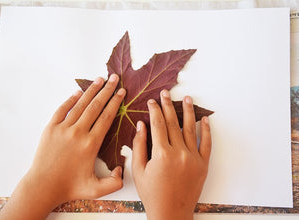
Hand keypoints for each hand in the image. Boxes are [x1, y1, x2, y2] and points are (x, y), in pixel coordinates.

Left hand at [0, 74, 124, 219]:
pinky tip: (78, 92)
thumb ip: (114, 182)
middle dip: (107, 90)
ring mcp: (63, 129)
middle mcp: (78, 132)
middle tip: (114, 78)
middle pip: (96, 106)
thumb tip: (122, 169)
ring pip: (80, 105)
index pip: (107, 117)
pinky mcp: (51, 128)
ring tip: (100, 79)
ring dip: (91, 91)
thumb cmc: (70, 187)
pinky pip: (62, 109)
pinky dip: (70, 99)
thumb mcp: (96, 189)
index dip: (115, 102)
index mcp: (91, 144)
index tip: (121, 92)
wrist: (43, 186)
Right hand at [132, 90, 210, 219]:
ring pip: (191, 128)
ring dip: (188, 112)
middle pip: (172, 123)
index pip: (157, 124)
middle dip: (167, 105)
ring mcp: (193, 158)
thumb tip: (141, 125)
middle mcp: (179, 153)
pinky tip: (205, 119)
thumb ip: (139, 146)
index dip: (154, 110)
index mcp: (162, 154)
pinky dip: (207, 130)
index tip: (151, 101)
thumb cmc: (152, 194)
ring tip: (186, 98)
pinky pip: (207, 143)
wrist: (171, 213)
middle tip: (165, 93)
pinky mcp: (203, 164)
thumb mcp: (139, 171)